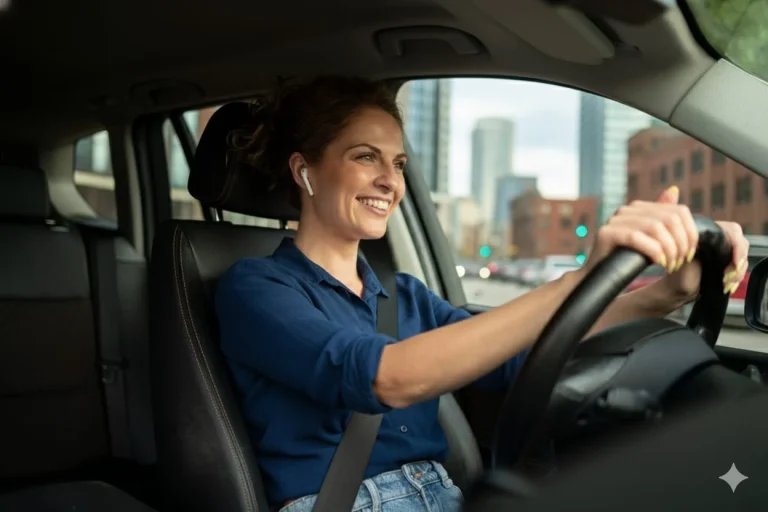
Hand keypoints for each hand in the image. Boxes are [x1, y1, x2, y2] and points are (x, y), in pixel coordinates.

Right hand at [582, 186, 748, 301]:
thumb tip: (673, 189)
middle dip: (680, 243)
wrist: (598, 278)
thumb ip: (664, 219)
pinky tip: (659, 263)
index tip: (689, 255)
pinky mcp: (606, 233)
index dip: (690, 233)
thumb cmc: (626, 262)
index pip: (678, 211)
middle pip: (669, 219)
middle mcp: (627, 210)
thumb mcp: (652, 241)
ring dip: (669, 249)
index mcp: (639, 208)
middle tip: (679, 263)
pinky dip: (653, 251)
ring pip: (655, 227)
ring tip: (670, 265)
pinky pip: (636, 237)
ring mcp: (615, 220)